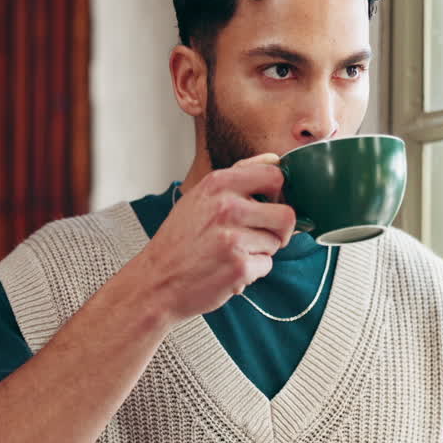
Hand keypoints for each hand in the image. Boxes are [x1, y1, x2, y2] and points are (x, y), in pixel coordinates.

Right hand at [130, 154, 295, 322]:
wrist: (155, 282)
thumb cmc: (178, 242)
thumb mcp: (199, 197)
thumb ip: (237, 177)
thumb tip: (274, 160)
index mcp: (217, 184)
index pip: (275, 175)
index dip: (279, 194)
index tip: (270, 206)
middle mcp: (227, 207)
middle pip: (286, 215)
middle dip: (278, 230)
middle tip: (258, 237)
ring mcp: (233, 238)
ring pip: (276, 242)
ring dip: (260, 252)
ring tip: (232, 254)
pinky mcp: (239, 266)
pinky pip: (266, 265)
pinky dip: (252, 272)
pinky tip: (228, 269)